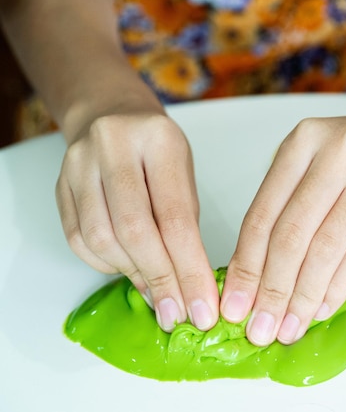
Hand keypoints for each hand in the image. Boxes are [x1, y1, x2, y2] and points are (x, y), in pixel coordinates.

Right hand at [56, 111, 219, 331]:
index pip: (176, 218)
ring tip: (158, 293)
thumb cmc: (157, 152)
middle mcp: (113, 146)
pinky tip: (129, 270)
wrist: (111, 116)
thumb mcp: (184, 177)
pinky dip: (106, 264)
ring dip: (133, 275)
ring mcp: (79, 163)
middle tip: (178, 313)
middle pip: (134, 230)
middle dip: (161, 279)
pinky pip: (78, 239)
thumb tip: (187, 289)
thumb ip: (184, 227)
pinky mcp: (60, 184)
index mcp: (159, 140)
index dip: (189, 269)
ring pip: (101, 238)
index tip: (202, 307)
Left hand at [220, 101, 345, 345]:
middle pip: (291, 235)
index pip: (263, 214)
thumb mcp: (319, 159)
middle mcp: (334, 153)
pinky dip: (338, 287)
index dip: (246, 266)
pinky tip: (322, 308)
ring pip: (325, 249)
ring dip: (303, 297)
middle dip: (271, 290)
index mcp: (301, 142)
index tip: (233, 305)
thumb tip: (257, 273)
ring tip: (289, 328)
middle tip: (260, 330)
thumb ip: (289, 203)